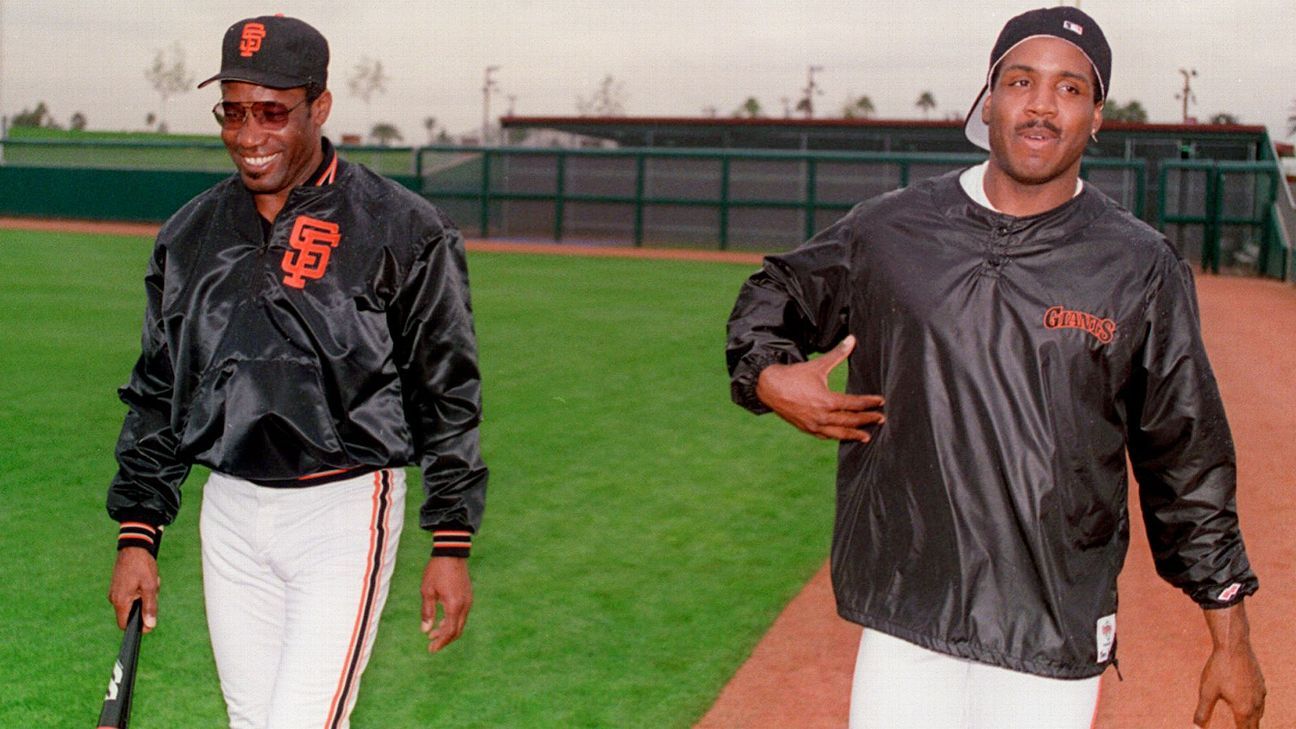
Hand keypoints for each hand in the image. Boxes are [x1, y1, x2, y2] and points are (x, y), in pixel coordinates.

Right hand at [107, 547, 158, 633]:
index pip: (124, 625)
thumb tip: (150, 625)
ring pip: (132, 603)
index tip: (149, 619)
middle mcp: (114, 599)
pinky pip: (130, 595)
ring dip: (144, 596)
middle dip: (144, 605)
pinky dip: (140, 590)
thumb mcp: (150, 587)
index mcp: (120, 601)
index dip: (137, 626)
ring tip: (150, 582)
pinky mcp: (117, 587)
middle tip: (153, 590)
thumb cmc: (142, 566)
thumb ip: (150, 607)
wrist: (133, 547)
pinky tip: (145, 579)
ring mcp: (114, 592)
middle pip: (131, 613)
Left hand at [420, 556, 472, 652]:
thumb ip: (427, 612)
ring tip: (434, 633)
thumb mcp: (427, 591)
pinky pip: (462, 614)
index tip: (431, 649)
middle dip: (445, 639)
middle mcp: (464, 605)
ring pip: (460, 622)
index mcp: (454, 605)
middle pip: (457, 630)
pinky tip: (442, 620)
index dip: (441, 642)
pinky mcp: (468, 595)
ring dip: (448, 630)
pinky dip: (453, 621)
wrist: (451, 552)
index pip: (450, 631)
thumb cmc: (436, 571)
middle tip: (431, 645)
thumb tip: (425, 630)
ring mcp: (468, 600)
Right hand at [755, 335, 884, 441]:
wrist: (769, 387)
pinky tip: (842, 436)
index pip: (854, 404)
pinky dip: (835, 436)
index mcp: (827, 401)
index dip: (869, 403)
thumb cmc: (794, 375)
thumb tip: (852, 339)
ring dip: (854, 434)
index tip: (880, 402)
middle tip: (881, 419)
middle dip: (867, 420)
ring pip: (839, 433)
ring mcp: (813, 424)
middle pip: (850, 420)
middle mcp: (822, 416)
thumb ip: (837, 354)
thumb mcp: (818, 365)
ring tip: (866, 436)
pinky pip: (824, 436)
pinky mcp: (806, 428)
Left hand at [1194, 603, 1264, 727]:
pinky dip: (1255, 706)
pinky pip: (1260, 700)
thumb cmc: (1219, 668)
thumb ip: (1203, 711)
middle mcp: (1256, 703)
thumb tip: (1196, 726)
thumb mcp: (1207, 691)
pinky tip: (1247, 702)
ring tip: (1244, 721)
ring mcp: (1261, 693)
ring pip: (1260, 713)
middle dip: (1247, 728)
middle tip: (1238, 728)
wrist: (1234, 646)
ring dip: (1253, 719)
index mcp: (1244, 709)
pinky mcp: (1261, 683)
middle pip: (1255, 724)